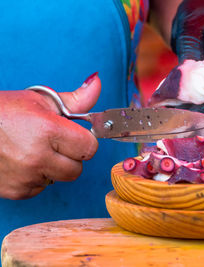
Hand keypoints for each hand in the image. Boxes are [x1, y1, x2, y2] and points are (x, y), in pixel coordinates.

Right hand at [0, 73, 100, 199]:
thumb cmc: (2, 112)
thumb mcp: (39, 100)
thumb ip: (75, 99)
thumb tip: (98, 82)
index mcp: (47, 130)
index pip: (90, 148)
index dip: (84, 140)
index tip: (74, 135)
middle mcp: (37, 157)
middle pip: (77, 168)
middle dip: (70, 156)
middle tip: (53, 143)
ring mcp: (26, 177)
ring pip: (59, 179)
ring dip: (53, 168)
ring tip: (33, 150)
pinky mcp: (15, 191)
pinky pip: (40, 188)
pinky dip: (36, 178)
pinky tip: (22, 163)